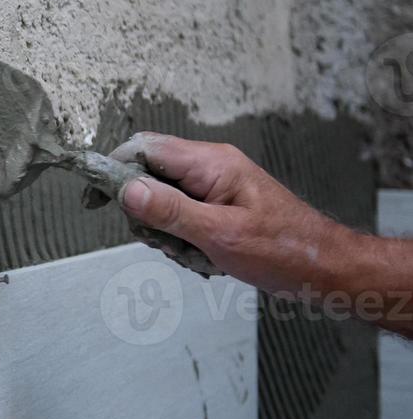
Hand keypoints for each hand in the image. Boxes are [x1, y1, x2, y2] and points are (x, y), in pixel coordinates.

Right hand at [108, 132, 346, 294]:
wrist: (326, 270)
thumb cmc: (284, 251)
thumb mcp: (219, 235)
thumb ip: (169, 210)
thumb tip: (125, 189)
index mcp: (210, 163)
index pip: (143, 148)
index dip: (112, 170)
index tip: (92, 199)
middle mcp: (209, 166)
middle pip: (147, 175)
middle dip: (145, 213)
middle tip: (167, 243)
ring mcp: (213, 185)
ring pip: (160, 200)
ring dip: (166, 233)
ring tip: (195, 255)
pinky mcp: (216, 204)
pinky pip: (179, 215)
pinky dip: (182, 239)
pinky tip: (204, 257)